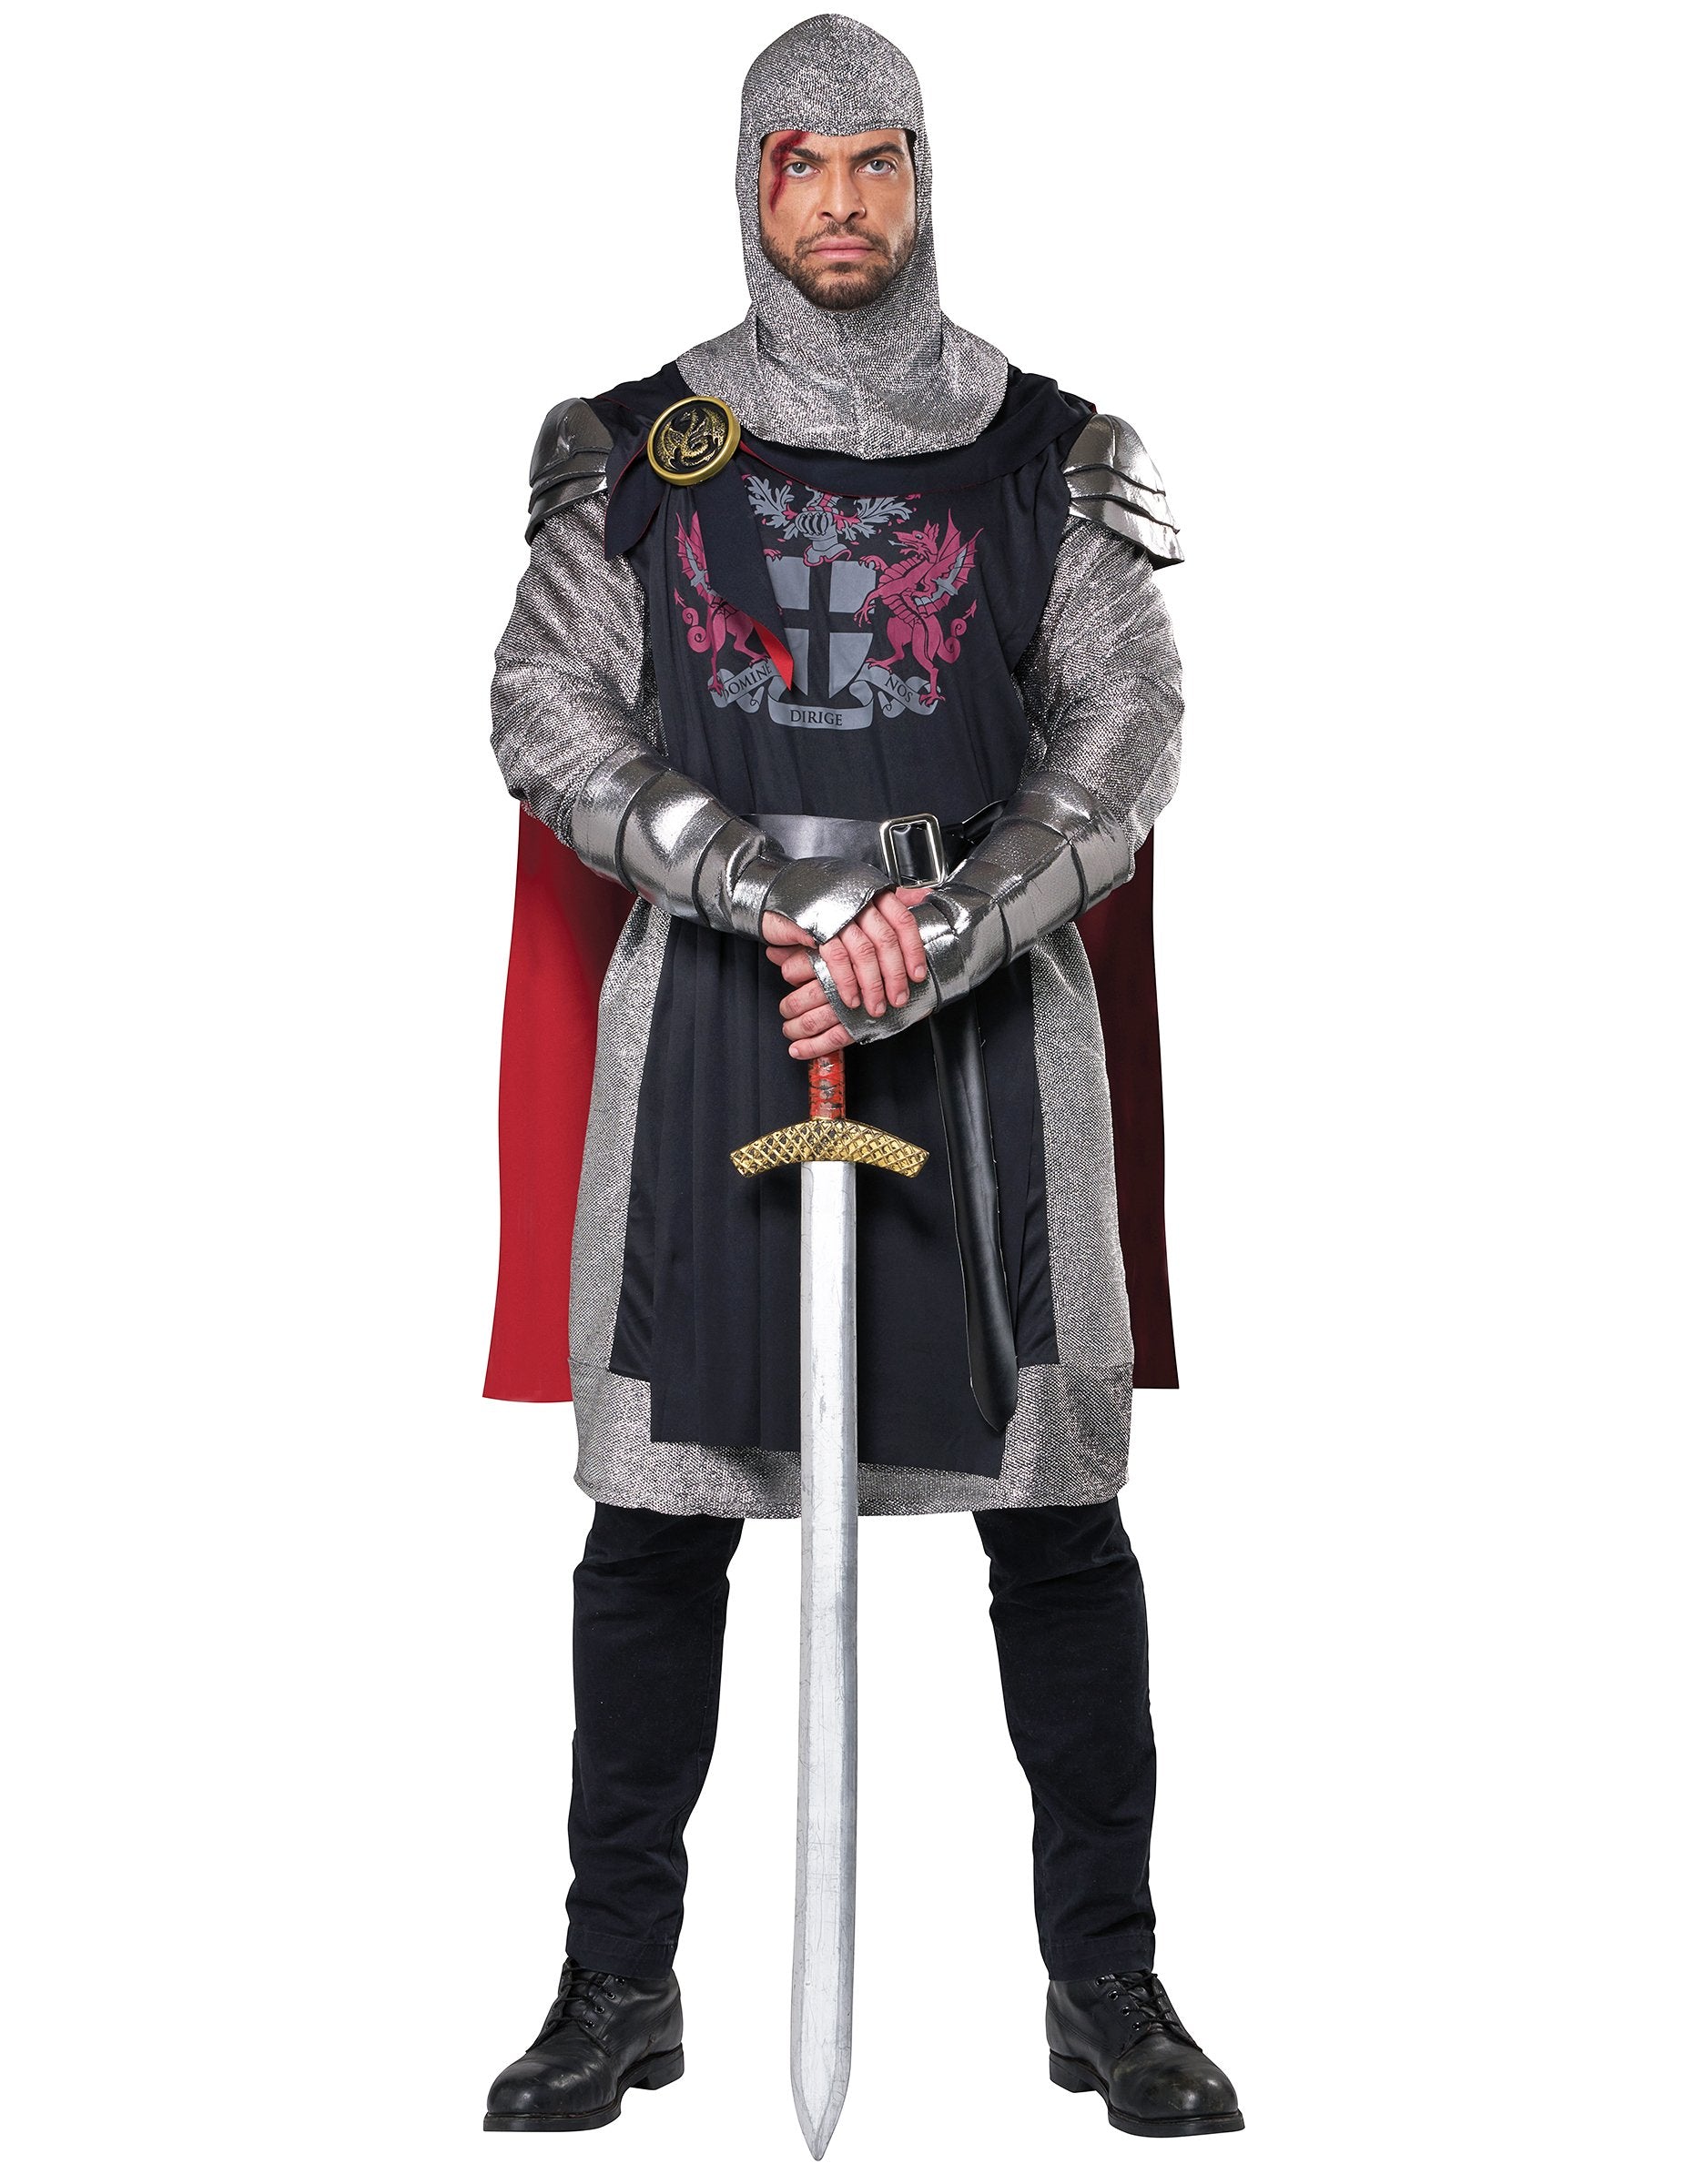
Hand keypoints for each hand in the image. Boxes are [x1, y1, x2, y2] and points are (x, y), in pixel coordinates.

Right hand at [764, 886, 931, 1060]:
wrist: (775, 890)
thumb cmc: (819, 895)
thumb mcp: (857, 892)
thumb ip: (891, 897)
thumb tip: (924, 899)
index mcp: (872, 892)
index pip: (903, 922)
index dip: (913, 951)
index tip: (916, 975)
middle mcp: (857, 900)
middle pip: (886, 941)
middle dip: (894, 976)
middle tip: (897, 998)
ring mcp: (837, 912)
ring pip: (864, 953)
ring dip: (872, 985)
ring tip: (874, 1006)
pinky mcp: (815, 926)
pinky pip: (837, 958)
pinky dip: (846, 982)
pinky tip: (850, 997)